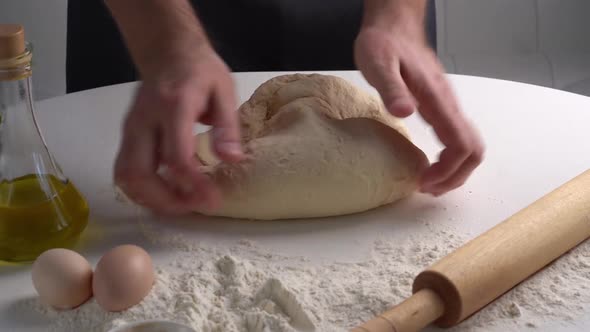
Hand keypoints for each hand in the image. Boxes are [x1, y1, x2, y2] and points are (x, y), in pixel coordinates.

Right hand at [114, 46, 243, 213]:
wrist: (168, 52)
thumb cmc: (200, 70)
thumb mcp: (224, 90)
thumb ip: (227, 126)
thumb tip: (231, 160)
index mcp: (173, 106)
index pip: (175, 156)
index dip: (193, 185)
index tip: (212, 200)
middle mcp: (144, 120)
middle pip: (139, 172)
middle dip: (165, 200)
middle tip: (194, 207)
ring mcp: (130, 129)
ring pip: (126, 176)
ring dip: (150, 199)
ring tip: (181, 204)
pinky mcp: (127, 136)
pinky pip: (125, 170)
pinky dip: (142, 189)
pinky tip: (166, 192)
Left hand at [354, 25, 483, 195]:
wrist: (394, 27)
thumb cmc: (384, 44)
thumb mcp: (378, 63)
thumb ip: (391, 88)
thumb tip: (404, 112)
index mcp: (437, 99)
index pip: (460, 144)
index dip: (447, 170)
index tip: (423, 181)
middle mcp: (448, 105)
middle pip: (473, 150)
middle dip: (455, 177)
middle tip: (427, 188)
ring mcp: (447, 106)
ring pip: (468, 146)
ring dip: (454, 170)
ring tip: (428, 182)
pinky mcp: (441, 107)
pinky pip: (457, 138)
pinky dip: (450, 159)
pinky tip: (429, 164)